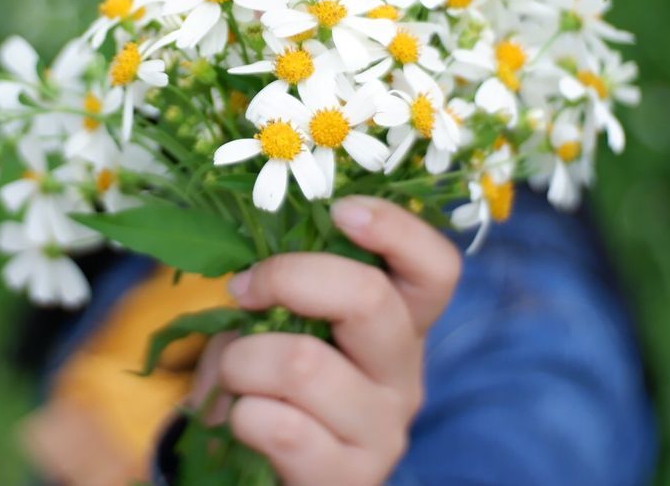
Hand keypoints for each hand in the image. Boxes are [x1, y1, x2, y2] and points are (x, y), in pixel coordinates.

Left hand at [190, 195, 461, 484]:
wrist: (266, 473)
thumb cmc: (271, 386)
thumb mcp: (280, 328)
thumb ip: (281, 295)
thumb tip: (251, 279)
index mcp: (399, 326)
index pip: (437, 269)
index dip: (397, 229)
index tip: (339, 211)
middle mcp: (404, 376)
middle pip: (370, 299)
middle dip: (287, 278)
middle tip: (245, 290)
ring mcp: (381, 432)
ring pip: (303, 363)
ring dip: (242, 359)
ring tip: (232, 375)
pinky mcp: (347, 478)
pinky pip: (280, 426)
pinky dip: (239, 414)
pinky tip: (241, 421)